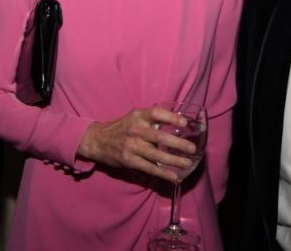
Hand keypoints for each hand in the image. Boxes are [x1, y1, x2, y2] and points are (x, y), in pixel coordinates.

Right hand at [76, 106, 195, 181]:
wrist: (97, 140)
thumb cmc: (121, 128)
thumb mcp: (134, 117)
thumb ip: (151, 119)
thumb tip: (177, 122)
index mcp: (138, 116)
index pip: (157, 113)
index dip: (171, 118)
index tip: (185, 123)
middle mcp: (135, 130)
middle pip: (160, 137)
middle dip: (178, 144)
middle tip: (192, 148)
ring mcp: (132, 146)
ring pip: (156, 155)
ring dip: (174, 160)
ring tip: (187, 163)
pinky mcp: (129, 160)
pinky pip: (149, 168)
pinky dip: (163, 173)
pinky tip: (174, 176)